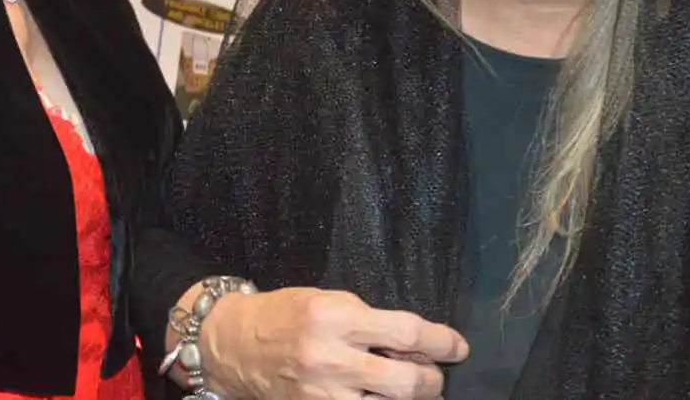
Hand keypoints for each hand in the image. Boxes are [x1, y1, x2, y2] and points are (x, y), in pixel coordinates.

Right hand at [197, 287, 467, 399]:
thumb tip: (413, 345)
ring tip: (406, 387)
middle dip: (430, 380)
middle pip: (406, 381)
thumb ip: (368, 320)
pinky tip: (376, 396)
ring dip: (408, 398)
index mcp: (332, 316)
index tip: (457, 346)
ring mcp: (322, 393)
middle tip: (431, 374)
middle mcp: (329, 357)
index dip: (440, 341)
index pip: (405, 332)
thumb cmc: (283, 314)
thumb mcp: (326, 299)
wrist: (232, 344)